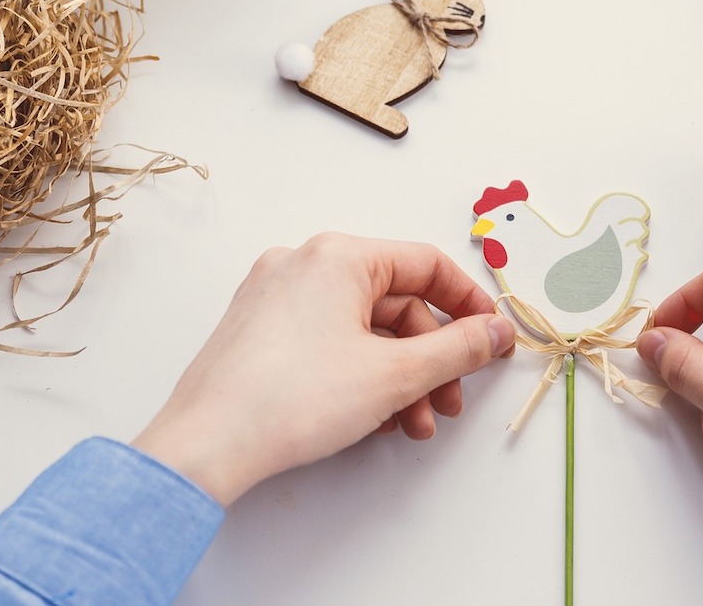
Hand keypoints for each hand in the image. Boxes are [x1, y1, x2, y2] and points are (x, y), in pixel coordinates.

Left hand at [132, 233, 514, 506]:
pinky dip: (359, 375)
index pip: (426, 264)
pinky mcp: (258, 331)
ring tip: (411, 425)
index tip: (490, 339)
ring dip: (398, 377)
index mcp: (338, 256)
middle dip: (430, 360)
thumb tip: (494, 333)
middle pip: (395, 303)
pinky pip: (328, 341)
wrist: (207, 445)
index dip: (468, 304)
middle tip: (449, 401)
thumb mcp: (396, 375)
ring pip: (361, 329)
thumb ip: (457, 350)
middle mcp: (302, 264)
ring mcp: (274, 297)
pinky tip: (372, 419)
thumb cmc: (290, 400)